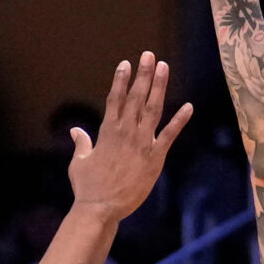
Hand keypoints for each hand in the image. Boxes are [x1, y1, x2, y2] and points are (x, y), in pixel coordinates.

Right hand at [66, 50, 191, 223]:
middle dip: (143, 74)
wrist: (100, 208)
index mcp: (107, 131)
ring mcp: (141, 143)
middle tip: (149, 55)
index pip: (116, 99)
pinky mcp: (154, 158)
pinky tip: (189, 107)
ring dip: (159, 87)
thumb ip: (80, 143)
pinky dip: (179, 121)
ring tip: (164, 67)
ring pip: (152, 108)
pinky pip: (169, 135)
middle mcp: (125, 132)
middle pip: (136, 97)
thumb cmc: (87, 187)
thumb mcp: (79, 162)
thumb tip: (75, 131)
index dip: (121, 80)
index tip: (126, 63)